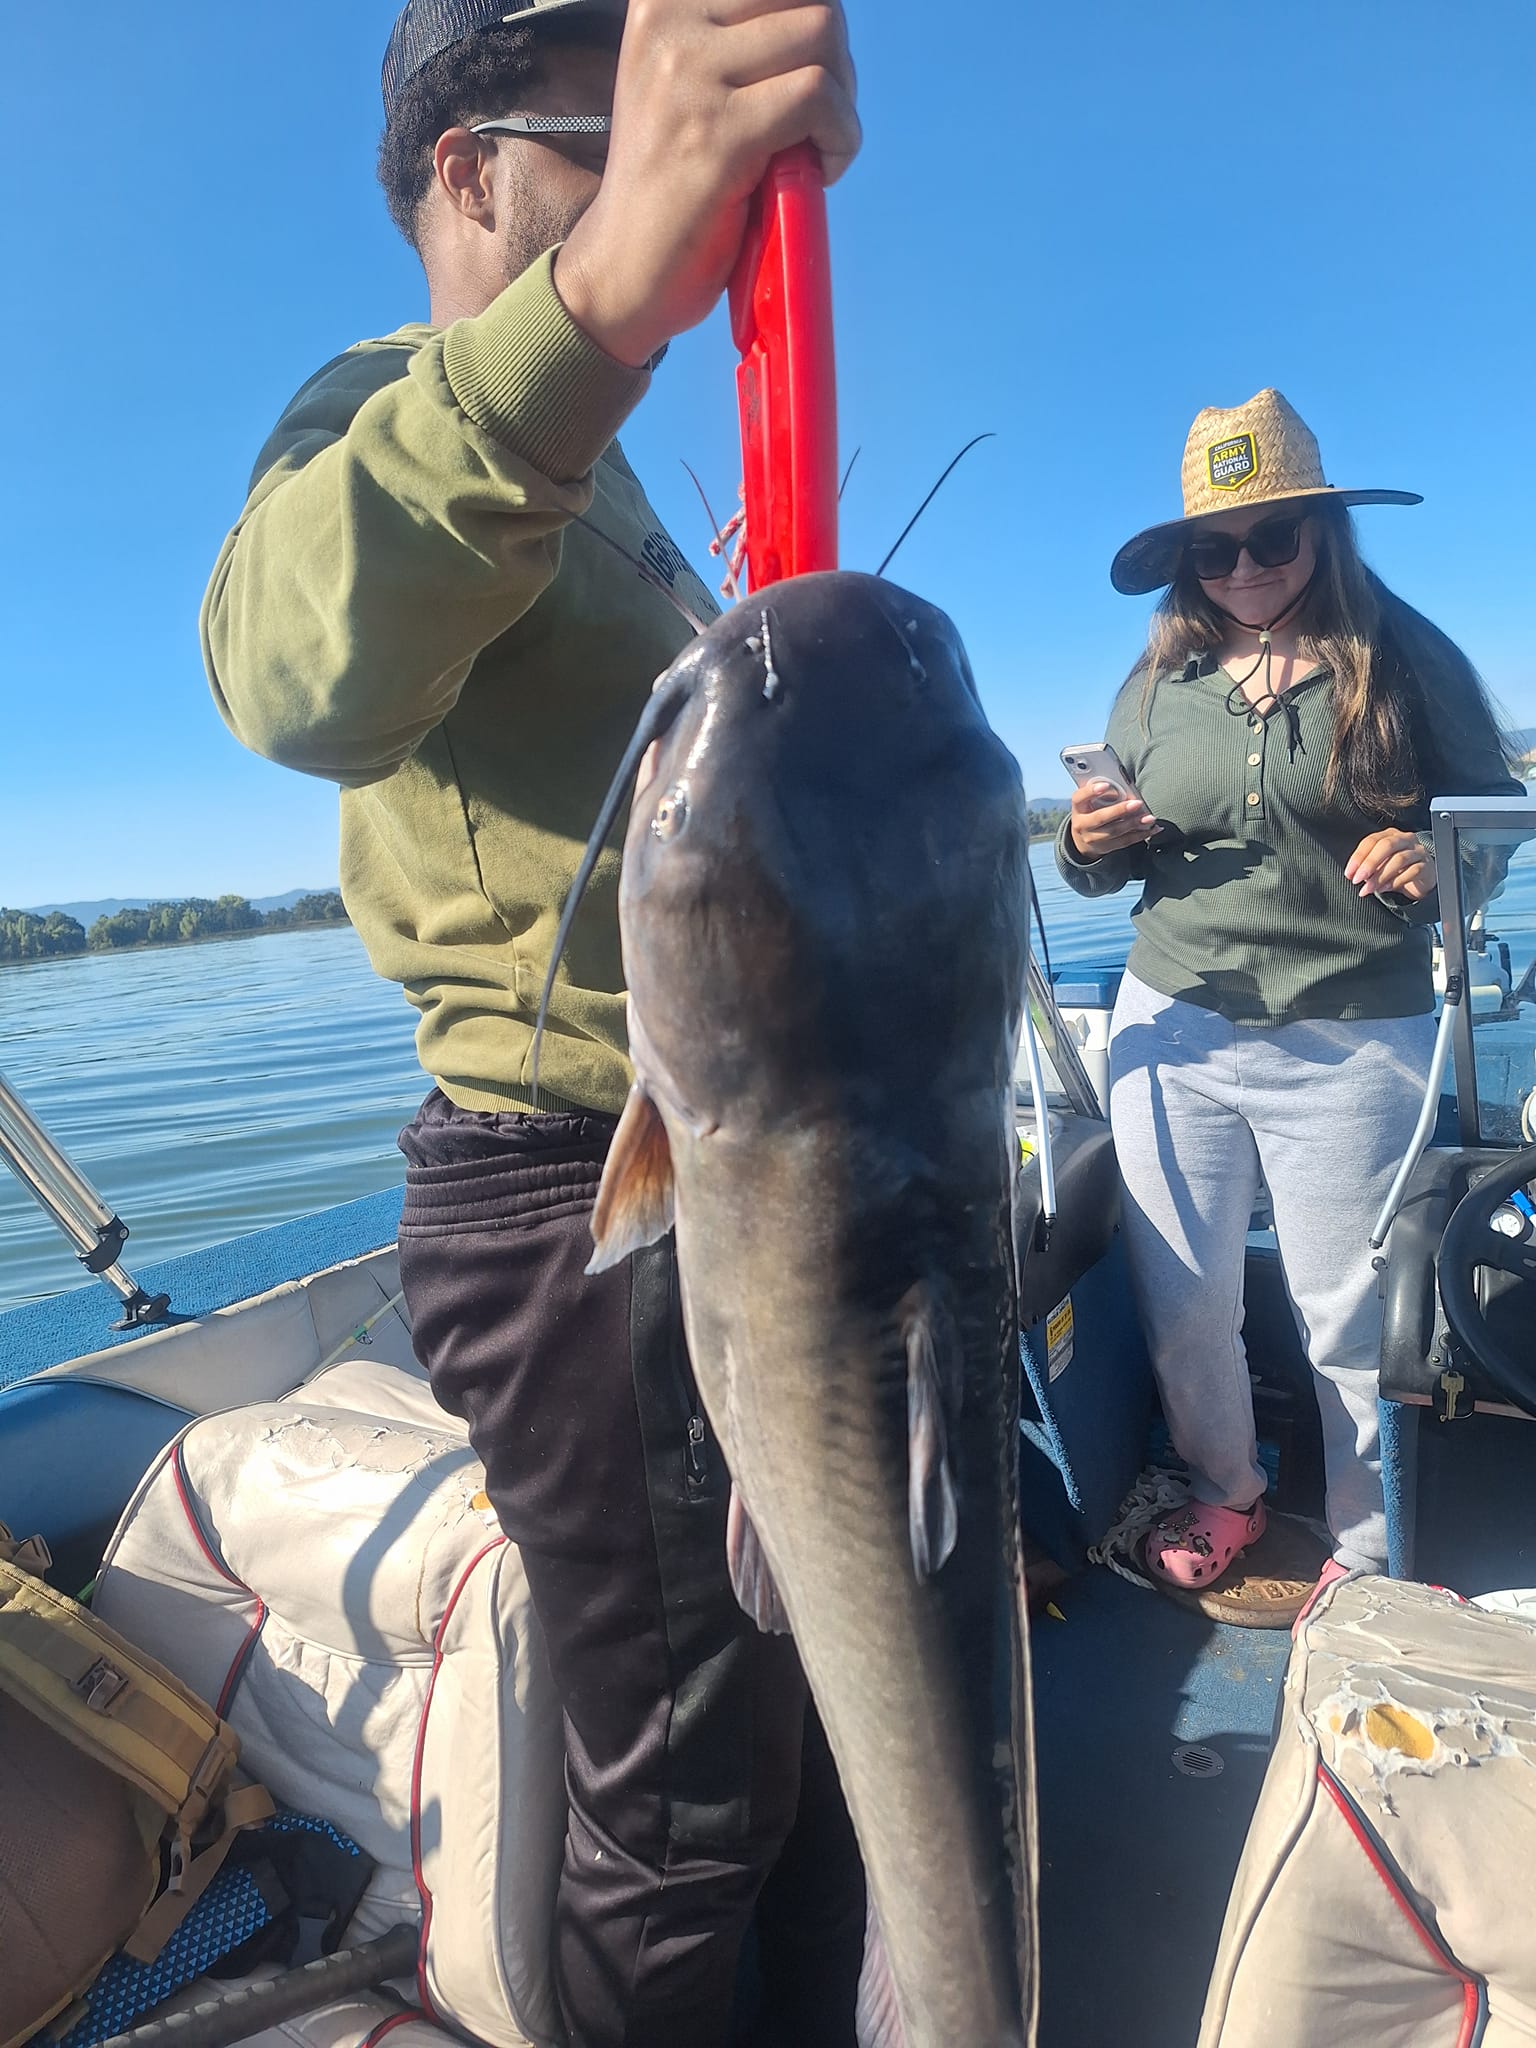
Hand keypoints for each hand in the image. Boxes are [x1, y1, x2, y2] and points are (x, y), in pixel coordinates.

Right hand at [555, 0, 858, 366]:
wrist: (623, 272)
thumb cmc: (674, 187)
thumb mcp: (693, 85)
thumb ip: (742, 41)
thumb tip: (826, 16)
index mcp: (662, 1)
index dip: (813, 23)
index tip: (800, 79)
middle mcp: (668, 21)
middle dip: (835, 59)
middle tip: (814, 121)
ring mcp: (689, 74)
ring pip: (822, 33)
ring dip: (841, 99)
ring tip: (812, 148)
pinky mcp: (717, 133)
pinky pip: (817, 97)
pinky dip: (842, 138)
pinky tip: (820, 173)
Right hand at [1067, 780, 1157, 861]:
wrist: (1083, 839)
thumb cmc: (1091, 811)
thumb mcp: (1090, 801)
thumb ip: (1102, 794)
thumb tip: (1125, 787)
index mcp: (1078, 807)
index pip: (1079, 798)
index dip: (1091, 791)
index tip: (1105, 785)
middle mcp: (1081, 824)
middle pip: (1100, 818)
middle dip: (1120, 810)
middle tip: (1137, 803)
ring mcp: (1092, 838)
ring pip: (1115, 831)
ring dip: (1134, 824)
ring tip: (1149, 818)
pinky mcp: (1105, 848)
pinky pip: (1124, 842)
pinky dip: (1140, 835)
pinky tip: (1153, 829)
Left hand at [1345, 829, 1436, 901]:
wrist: (1421, 880)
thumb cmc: (1397, 870)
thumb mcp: (1380, 864)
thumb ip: (1368, 865)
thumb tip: (1354, 874)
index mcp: (1390, 835)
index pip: (1372, 840)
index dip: (1358, 857)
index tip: (1349, 873)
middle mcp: (1405, 839)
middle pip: (1386, 845)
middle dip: (1369, 863)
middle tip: (1357, 879)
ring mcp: (1418, 851)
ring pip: (1399, 859)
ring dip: (1381, 876)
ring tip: (1369, 888)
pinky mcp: (1426, 866)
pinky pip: (1412, 871)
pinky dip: (1396, 881)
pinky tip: (1385, 889)